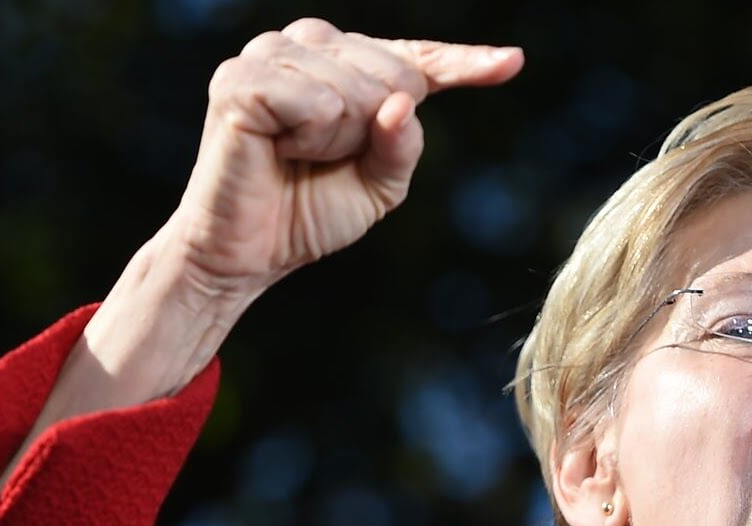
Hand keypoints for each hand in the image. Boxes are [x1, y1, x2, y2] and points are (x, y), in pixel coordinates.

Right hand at [0, 22, 521, 506]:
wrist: (248, 254)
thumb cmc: (309, 211)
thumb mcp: (380, 186)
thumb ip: (403, 145)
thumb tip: (405, 104)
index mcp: (347, 64)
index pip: (417, 56)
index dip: (465, 62)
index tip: (511, 63)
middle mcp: (309, 44)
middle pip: (396, 75)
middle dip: (375, 133)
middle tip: (325, 158)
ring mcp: (270, 54)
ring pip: (358, 89)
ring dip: (338, 140)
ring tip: (297, 155)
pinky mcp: (240, 80)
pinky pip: (316, 102)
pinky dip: (311, 137)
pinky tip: (279, 148)